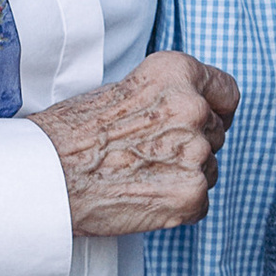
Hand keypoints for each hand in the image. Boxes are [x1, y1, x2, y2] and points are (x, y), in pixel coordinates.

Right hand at [28, 53, 239, 239]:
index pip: (227, 90)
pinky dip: (177, 203)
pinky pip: (200, 201)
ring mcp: (195, 154)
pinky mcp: (191, 195)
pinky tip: (144, 194)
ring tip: (141, 173)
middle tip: (151, 152)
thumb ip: (168, 94)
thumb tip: (194, 109)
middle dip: (192, 143)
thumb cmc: (75, 131)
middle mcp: (193, 108)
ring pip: (209, 168)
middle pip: (216, 132)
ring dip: (184, 173)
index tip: (207, 119)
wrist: (48, 173)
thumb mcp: (126, 87)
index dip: (216, 108)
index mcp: (177, 72)